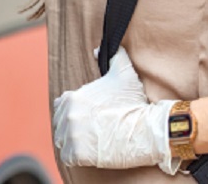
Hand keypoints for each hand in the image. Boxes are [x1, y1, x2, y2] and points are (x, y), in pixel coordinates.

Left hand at [52, 47, 178, 173]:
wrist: (146, 129)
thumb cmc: (134, 103)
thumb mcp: (123, 73)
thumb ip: (112, 56)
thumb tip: (97, 50)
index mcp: (72, 97)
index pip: (61, 107)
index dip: (74, 113)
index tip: (88, 118)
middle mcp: (68, 115)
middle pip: (61, 125)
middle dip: (73, 129)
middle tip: (91, 133)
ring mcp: (71, 134)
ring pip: (64, 141)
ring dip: (74, 144)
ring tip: (92, 143)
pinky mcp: (77, 153)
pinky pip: (68, 157)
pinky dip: (77, 157)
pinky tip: (90, 153)